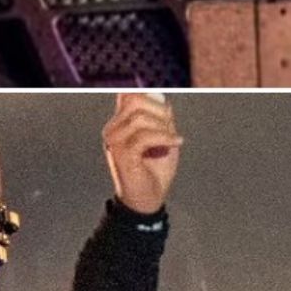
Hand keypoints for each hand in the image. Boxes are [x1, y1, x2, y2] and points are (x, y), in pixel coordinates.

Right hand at [103, 93, 182, 214]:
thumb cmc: (155, 169)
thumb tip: (161, 97)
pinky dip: (165, 137)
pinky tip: (176, 143)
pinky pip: (144, 136)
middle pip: (135, 99)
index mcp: (121, 122)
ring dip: (164, 127)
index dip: (148, 92)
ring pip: (140, 117)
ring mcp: (114, 141)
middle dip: (160, 110)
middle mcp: (113, 129)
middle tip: (171, 127)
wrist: (148, 199)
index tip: (167, 108)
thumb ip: (161, 117)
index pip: (127, 93)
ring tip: (172, 139)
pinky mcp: (121, 155)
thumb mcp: (163, 136)